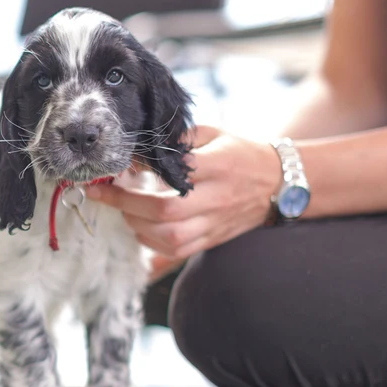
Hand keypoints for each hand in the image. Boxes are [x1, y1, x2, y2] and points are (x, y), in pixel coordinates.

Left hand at [88, 126, 280, 270]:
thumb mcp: (213, 135)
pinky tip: (142, 227)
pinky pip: (178, 251)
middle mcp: (218, 197)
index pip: (172, 173)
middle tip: (106, 194)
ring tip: (125, 209)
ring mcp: (216, 222)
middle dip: (127, 205)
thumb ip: (178, 141)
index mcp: (219, 165)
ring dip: (138, 225)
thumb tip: (138, 148)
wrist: (280, 183)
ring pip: (170, 237)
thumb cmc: (240, 154)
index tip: (109, 172)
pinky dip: (152, 243)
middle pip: (165, 212)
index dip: (138, 174)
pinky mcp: (213, 239)